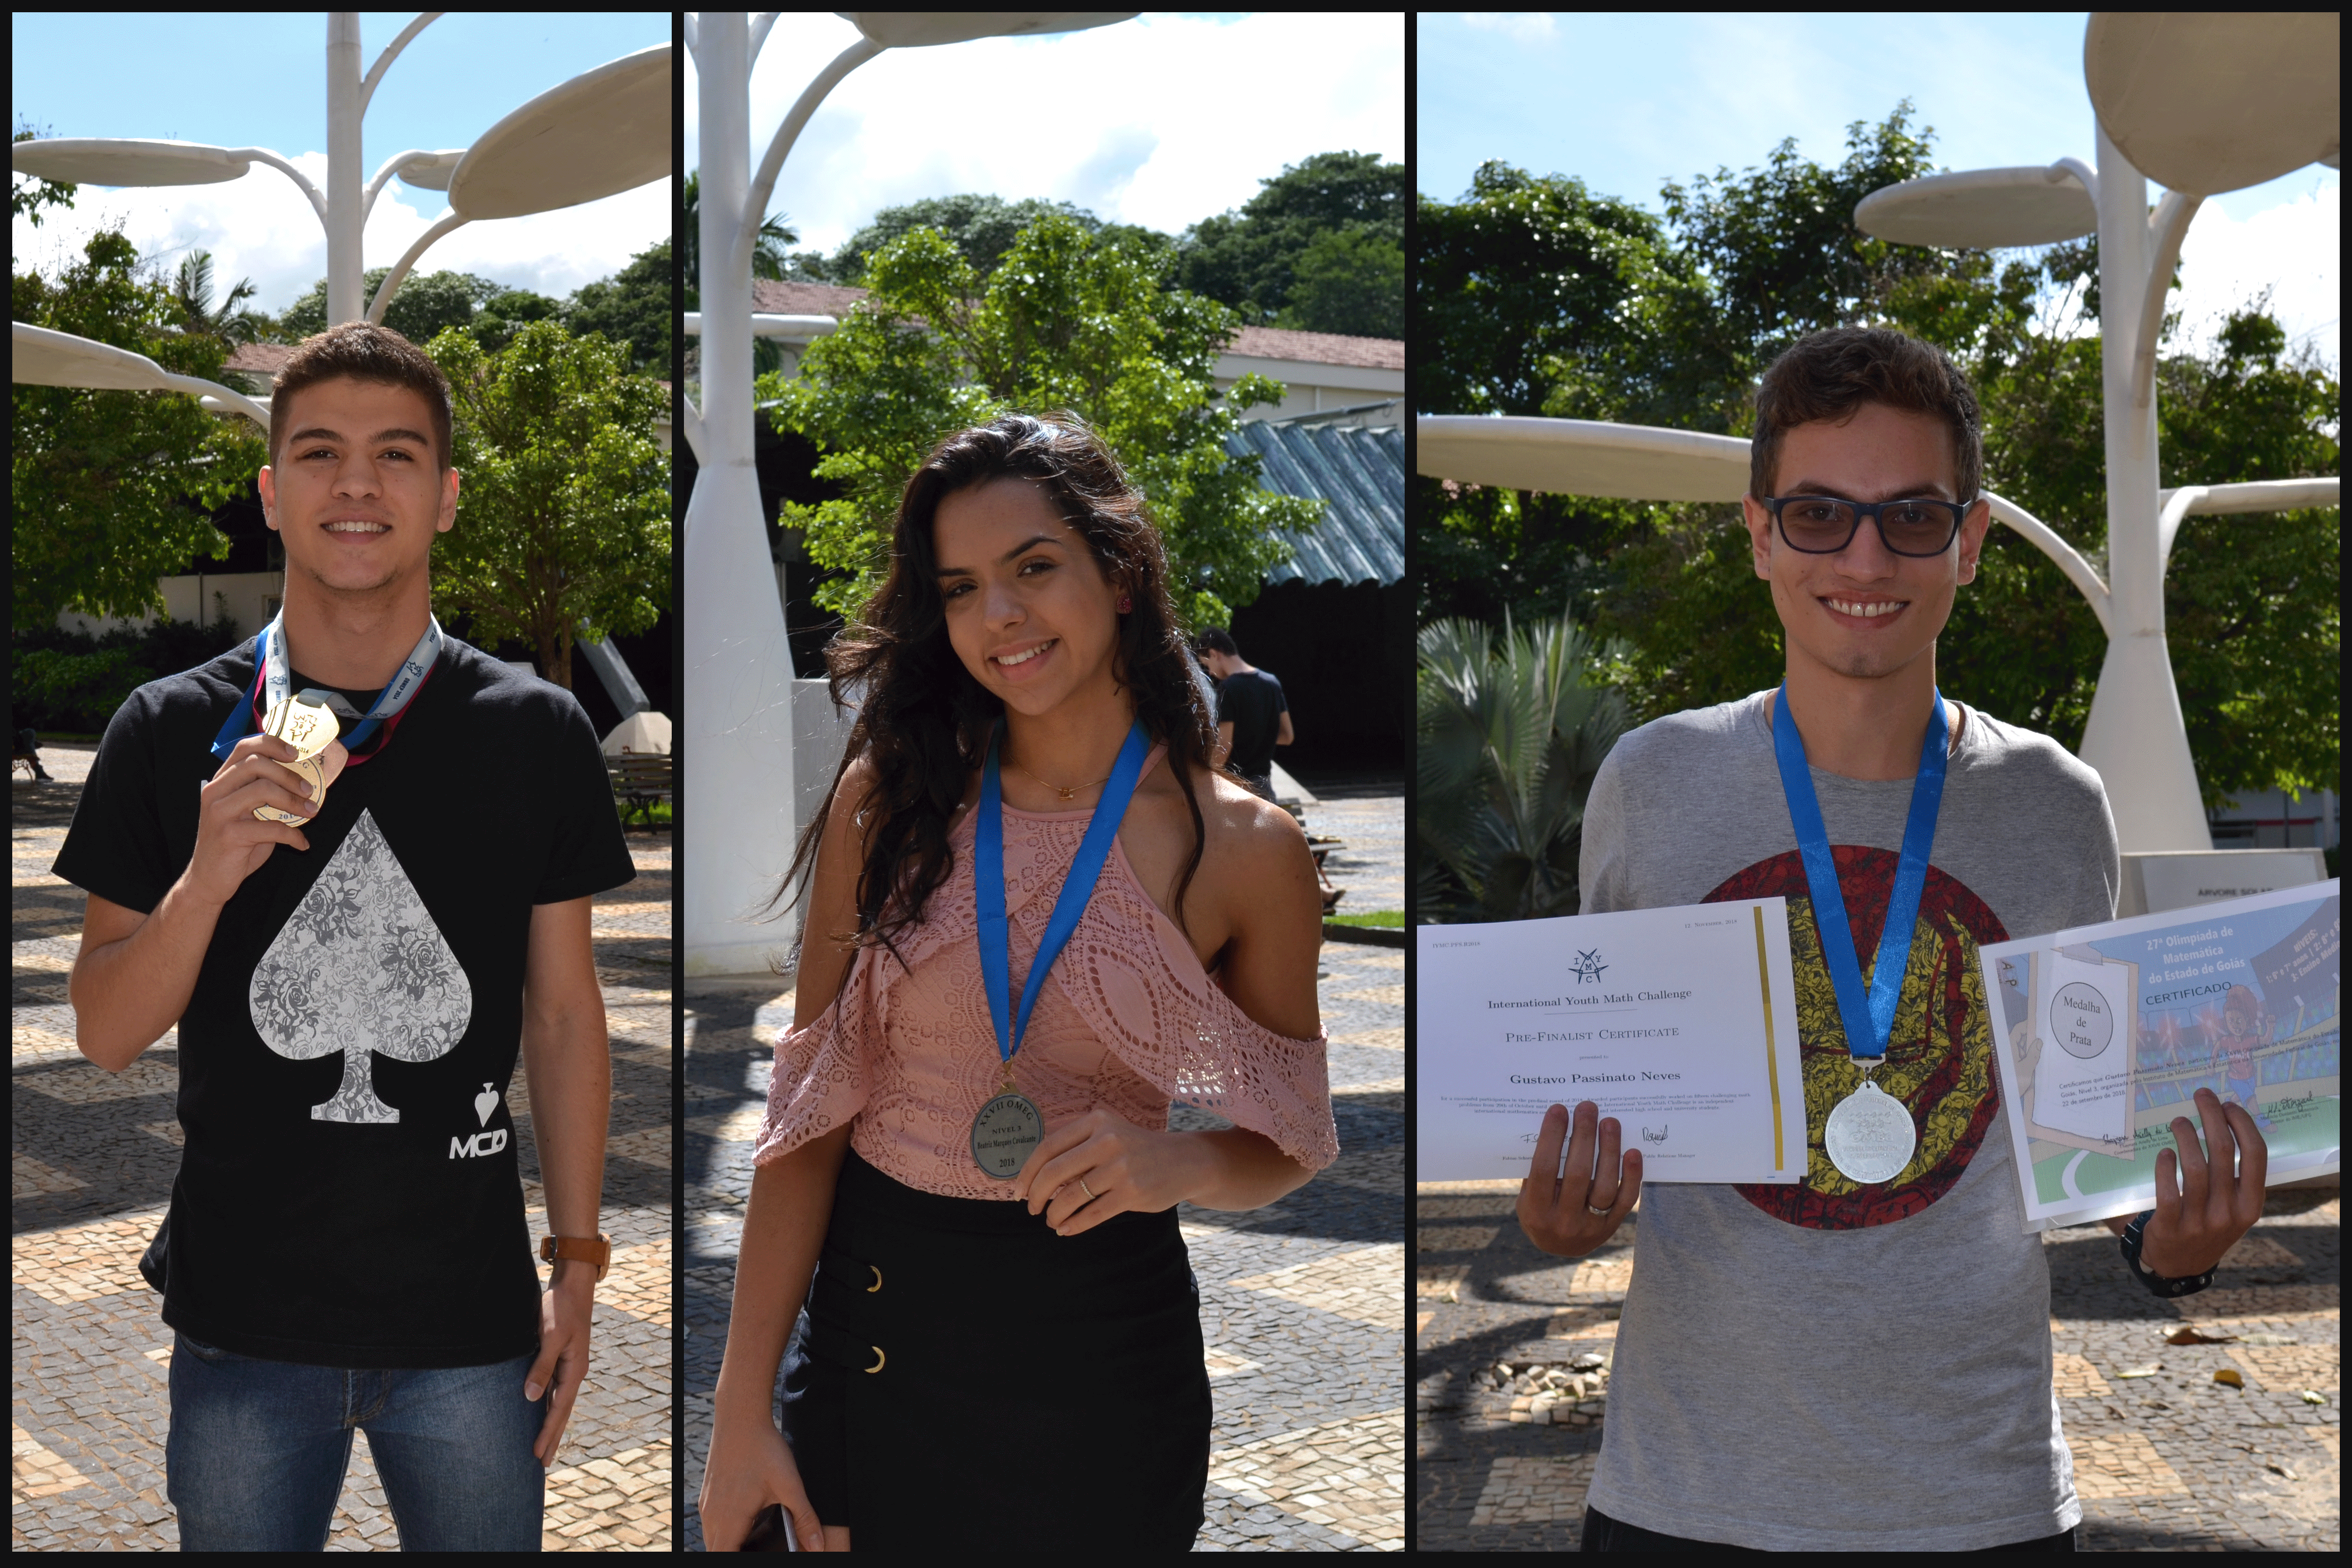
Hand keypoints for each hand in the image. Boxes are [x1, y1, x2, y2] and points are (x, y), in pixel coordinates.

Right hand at [182, 733, 319, 904]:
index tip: (297, 754)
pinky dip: (293, 835)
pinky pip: (270, 827)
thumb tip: (307, 781)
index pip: (244, 748)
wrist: (209, 879)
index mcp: (221, 781)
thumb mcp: (250, 813)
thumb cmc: (235, 844)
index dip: (273, 745)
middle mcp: (215, 792)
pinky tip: (301, 844)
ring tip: (311, 812)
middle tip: (309, 790)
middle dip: (289, 774)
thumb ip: (267, 794)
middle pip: (255, 763)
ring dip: (294, 801)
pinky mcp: (228, 835)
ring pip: (262, 790)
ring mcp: (219, 812)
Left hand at [525, 1267, 595, 1466]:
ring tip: (543, 1446)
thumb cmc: (560, 1309)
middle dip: (552, 1438)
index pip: (558, 1410)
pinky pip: (554, 1389)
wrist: (572, 1285)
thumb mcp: (549, 1337)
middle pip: (561, 1412)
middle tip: (542, 1464)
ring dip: (550, 1424)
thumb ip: (541, 1368)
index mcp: (574, 1370)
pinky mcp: (561, 1357)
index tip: (537, 1455)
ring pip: (558, 1402)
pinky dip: (548, 1406)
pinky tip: (540, 1412)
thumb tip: (531, 1398)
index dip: (547, 1433)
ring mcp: (568, 1365)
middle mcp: (573, 1372)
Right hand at [699, 1406, 824, 1550]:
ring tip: (758, 1535)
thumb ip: (804, 1518)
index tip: (760, 1555)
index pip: (725, 1557)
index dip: (740, 1561)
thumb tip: (817, 1545)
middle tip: (762, 1548)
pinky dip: (728, 1529)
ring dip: (733, 1542)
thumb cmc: (763, 1449)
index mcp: (729, 1519)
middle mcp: (712, 1515)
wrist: (740, 1417)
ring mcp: (707, 1504)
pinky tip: (750, 1517)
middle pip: (717, 1551)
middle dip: (738, 1553)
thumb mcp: (790, 1485)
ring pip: (714, 1538)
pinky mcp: (708, 1494)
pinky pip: (713, 1523)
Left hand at [1011, 1106, 1209, 1235]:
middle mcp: (1107, 1140)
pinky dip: (1074, 1225)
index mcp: (1096, 1121)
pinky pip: (1092, 1214)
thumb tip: (1034, 1173)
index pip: (1048, 1147)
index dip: (1027, 1172)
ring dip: (1054, 1213)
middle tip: (1031, 1208)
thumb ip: (1076, 1143)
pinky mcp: (1132, 1193)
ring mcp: (1121, 1167)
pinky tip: (1066, 1229)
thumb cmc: (1137, 1149)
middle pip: (1054, 1172)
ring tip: (1052, 1220)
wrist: (1184, 1161)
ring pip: (1071, 1196)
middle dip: (1036, 1195)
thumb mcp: (1108, 1131)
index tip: (1018, 1190)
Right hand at [1516, 1101, 1641, 1258]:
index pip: (1543, 1169)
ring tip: (1609, 1122)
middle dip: (1582, 1136)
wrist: (1560, 1249)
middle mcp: (1563, 1221)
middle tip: (1587, 1107)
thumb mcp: (1527, 1196)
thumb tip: (1554, 1127)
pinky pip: (1626, 1200)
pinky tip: (1632, 1152)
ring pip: (1604, 1185)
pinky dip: (1631, 1176)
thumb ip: (1537, 1170)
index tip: (1559, 1109)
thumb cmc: (1540, 1211)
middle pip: (1576, 1174)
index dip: (1551, 1137)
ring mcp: (1590, 1226)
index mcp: (1535, 1211)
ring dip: (1608, 1150)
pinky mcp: (1611, 1226)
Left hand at [2136, 1087, 2267, 1277]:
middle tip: (2202, 1096)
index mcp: (2250, 1204)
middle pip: (2223, 1153)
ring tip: (2179, 1121)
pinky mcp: (2169, 1226)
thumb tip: (2222, 1125)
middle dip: (2212, 1118)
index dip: (2243, 1125)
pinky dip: (2165, 1167)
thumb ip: (2232, 1176)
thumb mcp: (2232, 1206)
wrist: (2180, 1266)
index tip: (2229, 1105)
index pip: (2255, 1156)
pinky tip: (2164, 1153)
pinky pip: (2168, 1191)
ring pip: (2195, 1168)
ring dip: (2185, 1137)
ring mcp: (2200, 1221)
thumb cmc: (2208, 1224)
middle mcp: (2229, 1213)